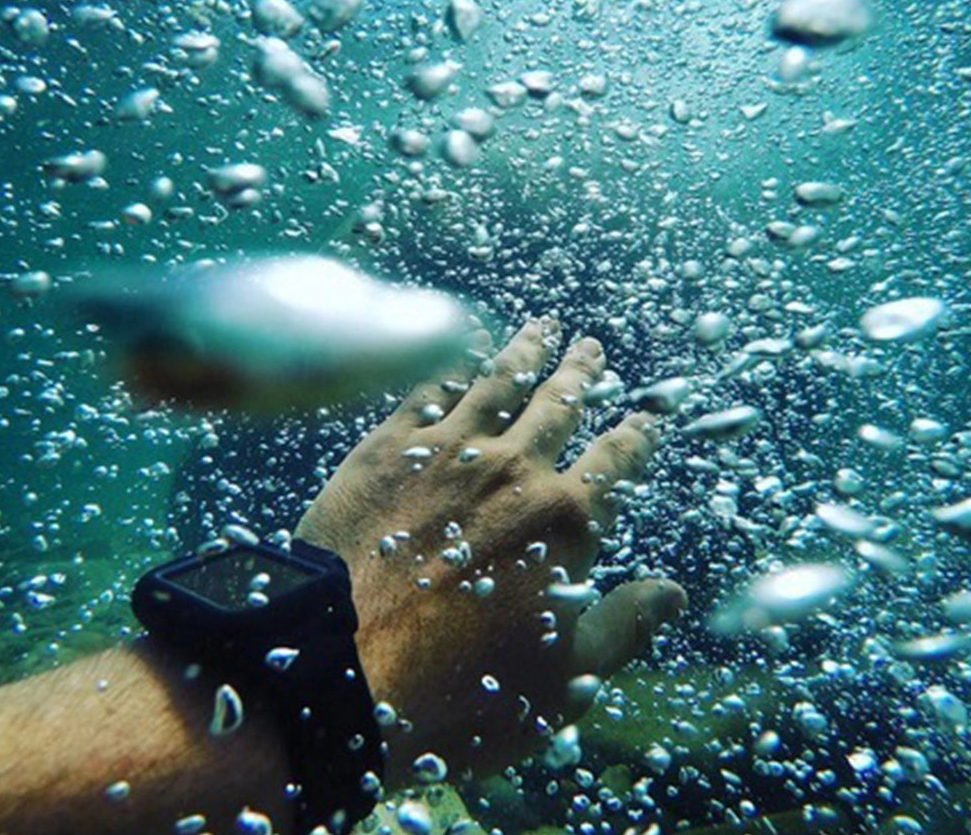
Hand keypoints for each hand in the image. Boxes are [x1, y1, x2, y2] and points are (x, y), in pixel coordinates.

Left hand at [295, 318, 685, 783]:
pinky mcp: (388, 447)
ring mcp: (448, 451)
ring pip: (498, 382)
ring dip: (525, 351)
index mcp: (566, 522)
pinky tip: (458, 354)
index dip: (638, 433)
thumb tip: (675, 593)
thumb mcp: (565, 681)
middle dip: (581, 372)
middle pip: (559, 405)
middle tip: (590, 346)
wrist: (343, 673)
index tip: (649, 412)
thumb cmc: (461, 691)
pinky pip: (427, 390)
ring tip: (540, 327)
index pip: (618, 461)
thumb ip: (625, 627)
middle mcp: (514, 470)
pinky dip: (450, 367)